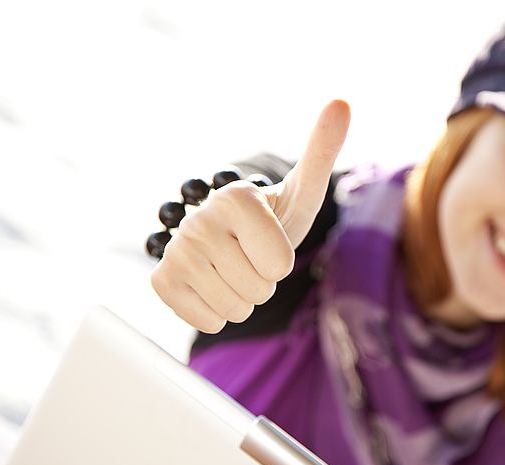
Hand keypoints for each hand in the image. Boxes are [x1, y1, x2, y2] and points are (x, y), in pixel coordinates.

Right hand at [151, 99, 350, 332]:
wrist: (228, 240)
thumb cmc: (272, 219)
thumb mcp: (302, 191)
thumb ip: (321, 151)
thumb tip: (342, 102)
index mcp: (236, 196)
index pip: (279, 266)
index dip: (281, 262)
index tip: (268, 241)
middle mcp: (199, 219)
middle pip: (258, 290)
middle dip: (262, 283)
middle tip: (250, 259)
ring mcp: (176, 250)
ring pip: (235, 309)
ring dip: (242, 299)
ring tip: (233, 271)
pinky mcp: (161, 281)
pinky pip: (209, 321)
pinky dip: (217, 313)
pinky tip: (211, 285)